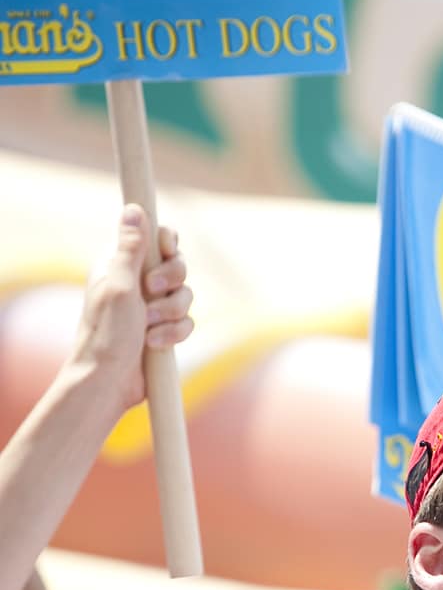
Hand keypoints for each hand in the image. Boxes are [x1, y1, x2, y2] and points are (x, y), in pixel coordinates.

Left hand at [70, 205, 193, 410]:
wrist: (109, 380)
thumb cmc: (106, 333)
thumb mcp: (120, 285)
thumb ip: (131, 248)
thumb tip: (133, 209)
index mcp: (121, 265)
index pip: (156, 238)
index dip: (167, 243)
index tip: (166, 250)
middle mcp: (138, 283)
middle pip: (178, 265)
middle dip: (172, 281)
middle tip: (153, 290)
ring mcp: (153, 307)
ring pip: (187, 295)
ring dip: (172, 312)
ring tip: (150, 327)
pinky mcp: (165, 329)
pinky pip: (188, 322)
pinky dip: (175, 333)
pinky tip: (156, 344)